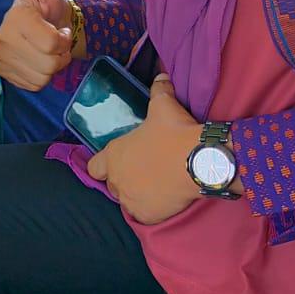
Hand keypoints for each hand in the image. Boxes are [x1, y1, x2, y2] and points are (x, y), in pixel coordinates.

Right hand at [0, 0, 74, 90]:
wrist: (40, 26)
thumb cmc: (46, 7)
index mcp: (16, 17)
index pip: (51, 43)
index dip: (62, 38)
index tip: (58, 28)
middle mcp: (3, 38)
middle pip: (48, 63)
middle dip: (60, 54)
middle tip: (55, 41)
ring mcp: (2, 57)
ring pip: (42, 77)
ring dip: (52, 66)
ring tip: (47, 50)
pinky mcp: (4, 72)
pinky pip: (33, 85)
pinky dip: (41, 76)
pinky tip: (38, 60)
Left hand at [87, 75, 203, 224]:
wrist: (200, 160)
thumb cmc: (175, 132)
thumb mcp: (163, 106)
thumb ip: (158, 91)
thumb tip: (161, 77)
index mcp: (113, 155)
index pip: (94, 167)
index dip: (104, 165)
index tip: (118, 163)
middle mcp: (117, 180)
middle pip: (114, 185)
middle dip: (126, 179)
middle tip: (146, 172)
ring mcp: (131, 200)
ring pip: (129, 201)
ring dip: (138, 195)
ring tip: (158, 186)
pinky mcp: (147, 216)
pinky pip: (145, 215)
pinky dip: (154, 210)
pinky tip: (166, 200)